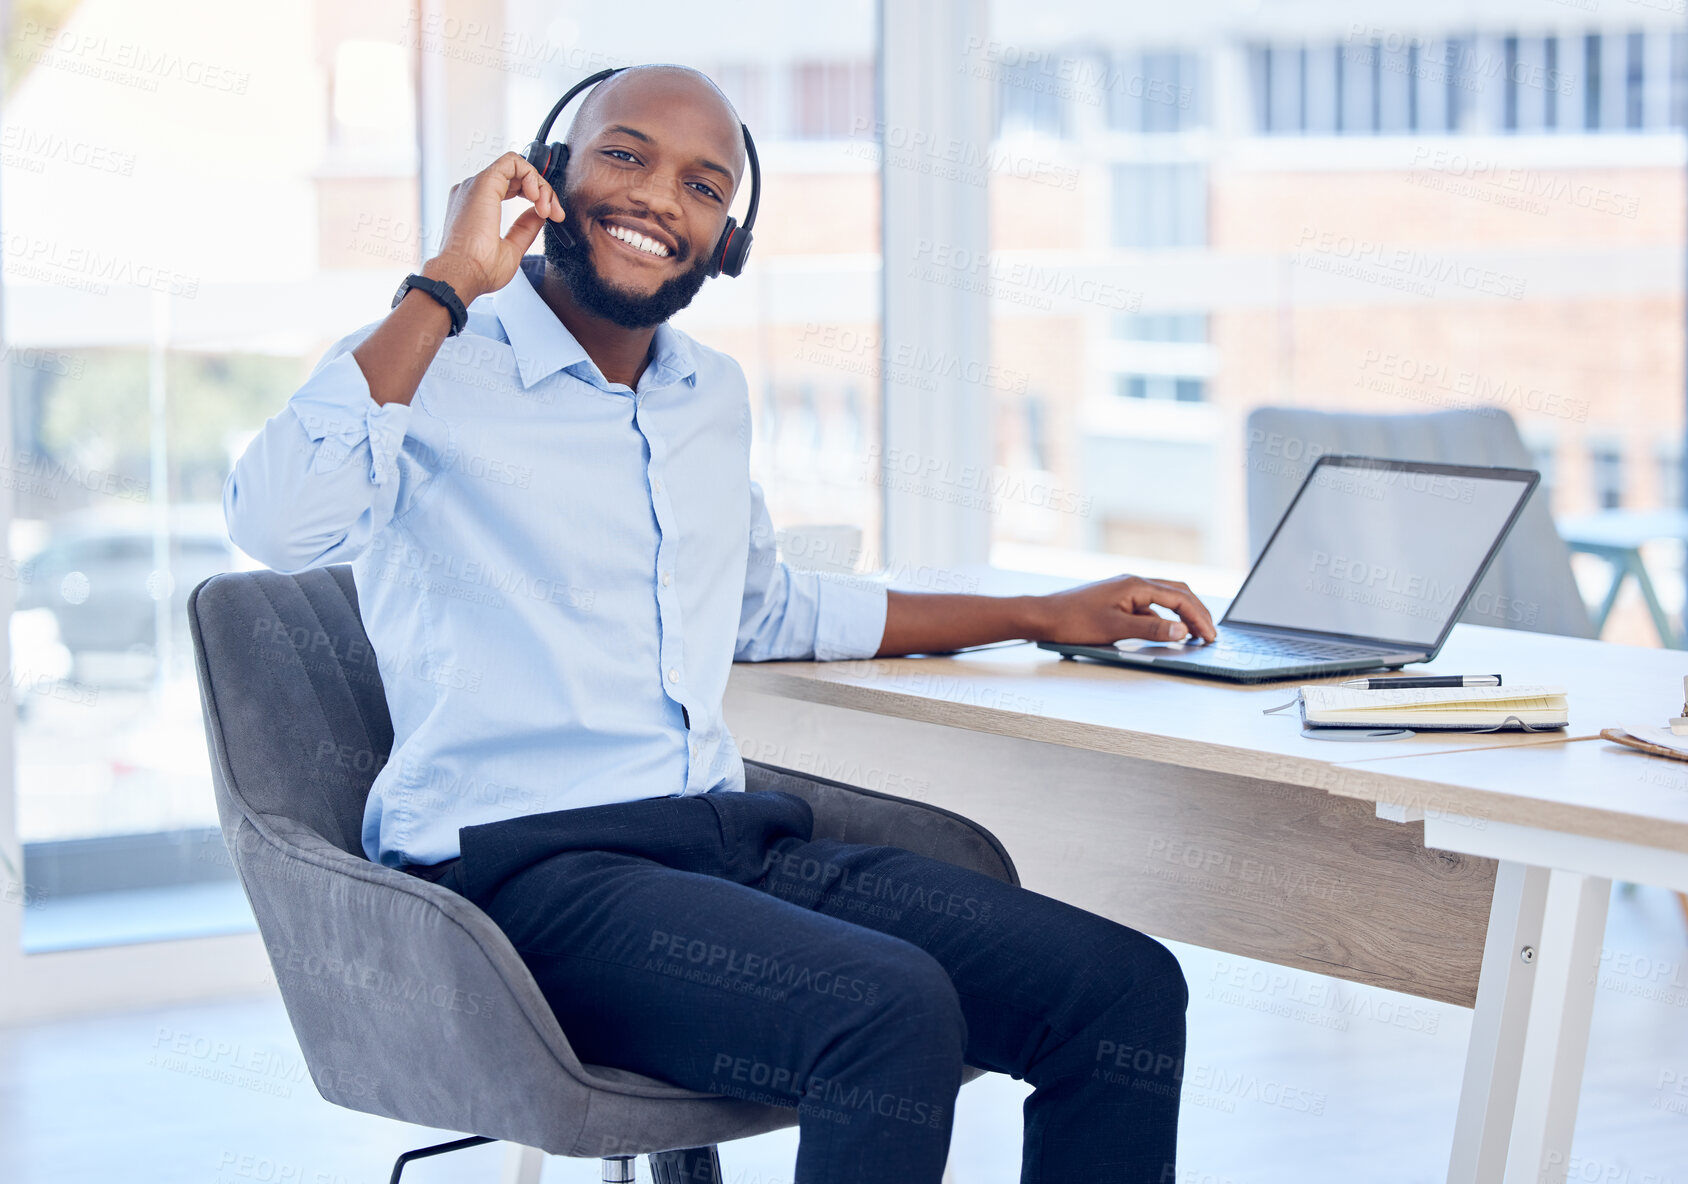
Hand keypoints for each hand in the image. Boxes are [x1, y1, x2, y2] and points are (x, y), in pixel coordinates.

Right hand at [421, 152, 565, 303]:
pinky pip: (512, 162)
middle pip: (517, 177)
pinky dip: (531, 175)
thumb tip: (538, 213)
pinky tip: (536, 196)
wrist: (463, 274)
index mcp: (478, 206)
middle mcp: (475, 192)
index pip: (513, 188)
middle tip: (555, 214)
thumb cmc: (479, 269)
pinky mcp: (484, 182)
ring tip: (547, 209)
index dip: (537, 198)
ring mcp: (477, 185)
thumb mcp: (512, 248)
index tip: (552, 217)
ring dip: (540, 185)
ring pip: (518, 168)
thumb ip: (525, 227)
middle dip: (544, 192)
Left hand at [1031, 575, 1216, 644]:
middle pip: (1178, 593)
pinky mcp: (1119, 600)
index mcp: (1136, 585)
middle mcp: (1133, 583)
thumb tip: (1182, 630)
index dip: (1198, 618)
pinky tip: (1167, 633)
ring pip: (1165, 600)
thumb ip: (1151, 630)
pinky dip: (1164, 620)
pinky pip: (1150, 608)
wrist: (1044, 616)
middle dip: (1197, 612)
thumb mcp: (1116, 629)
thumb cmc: (1073, 621)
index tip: (1210, 636)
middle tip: (1211, 634)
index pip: (1179, 599)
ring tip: (1196, 633)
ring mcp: (1126, 591)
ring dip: (1182, 615)